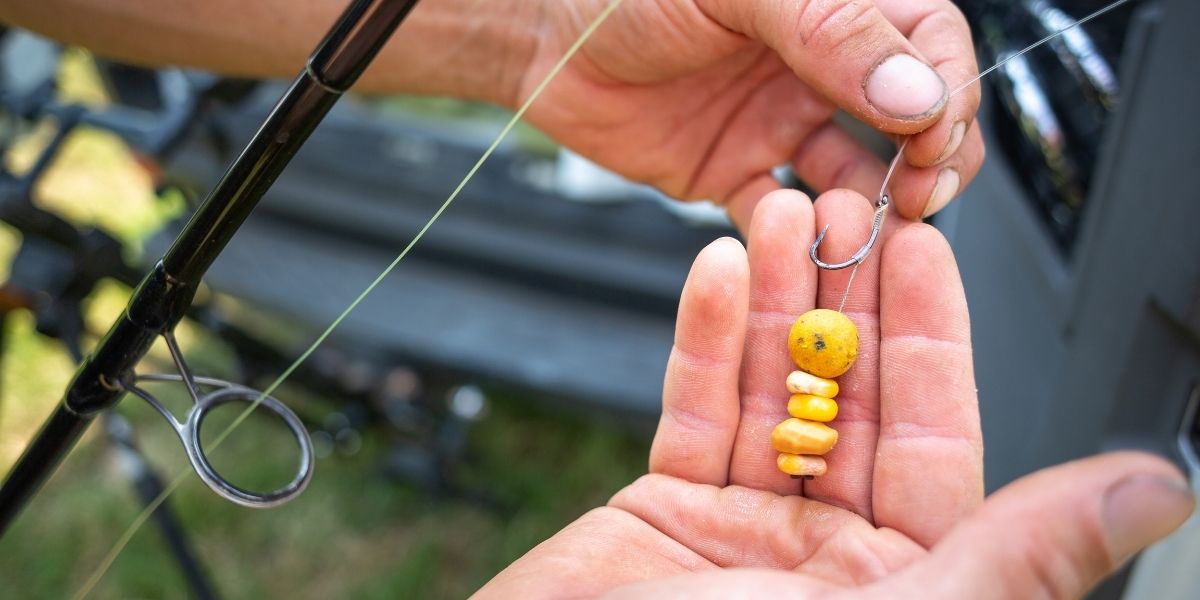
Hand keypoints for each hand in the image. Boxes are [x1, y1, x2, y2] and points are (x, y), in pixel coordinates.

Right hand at [473, 191, 1193, 598]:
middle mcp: (826, 551)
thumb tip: (1149, 492)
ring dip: (770, 303)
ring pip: (769, 390)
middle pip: (845, 398)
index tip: (923, 251)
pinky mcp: (668, 508)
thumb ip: (1013, 552)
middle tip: (840, 214)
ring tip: (775, 219)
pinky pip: (693, 409)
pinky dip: (701, 341)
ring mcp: (745, 527)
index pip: (932, 438)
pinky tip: (713, 277)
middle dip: (841, 300)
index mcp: (897, 580)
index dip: (929, 337)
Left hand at [520, 0, 985, 229]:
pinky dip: (797, 237)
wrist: (542, 35)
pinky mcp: (737, 172)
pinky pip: (782, 216)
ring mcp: (781, 121)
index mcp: (838, 6)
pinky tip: (797, 243)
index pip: (931, 47)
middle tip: (916, 195)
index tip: (931, 138)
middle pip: (912, 120)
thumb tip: (917, 94)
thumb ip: (831, 32)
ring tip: (865, 228)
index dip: (945, 95)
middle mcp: (820, 66)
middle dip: (928, 161)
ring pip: (857, 176)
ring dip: (871, 207)